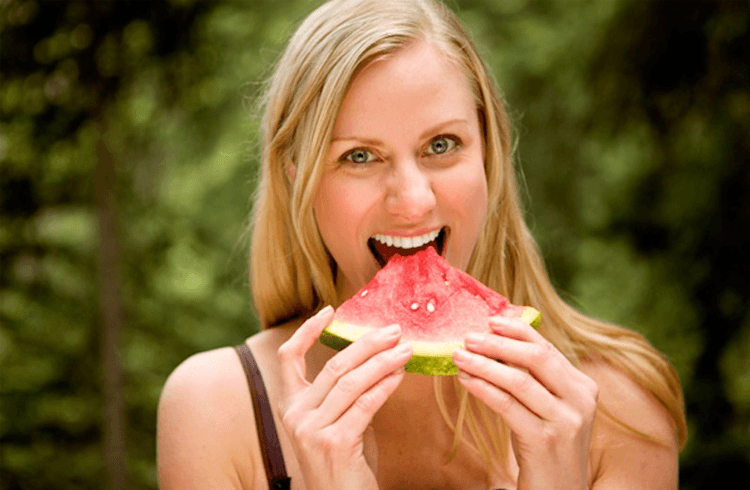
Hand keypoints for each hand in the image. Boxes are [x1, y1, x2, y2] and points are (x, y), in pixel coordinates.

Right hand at [277, 306, 411, 489]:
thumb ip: (341, 396)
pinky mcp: (335, 443)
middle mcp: (296, 415)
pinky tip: (400, 375)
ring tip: (405, 349)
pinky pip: (365, 404)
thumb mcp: (333, 425)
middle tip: (394, 330)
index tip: (329, 310)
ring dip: (383, 361)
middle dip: (367, 343)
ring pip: (351, 381)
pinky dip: (385, 385)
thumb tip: (372, 358)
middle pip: (333, 365)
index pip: (288, 358)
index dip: (307, 331)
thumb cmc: (342, 465)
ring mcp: (312, 430)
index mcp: (290, 406)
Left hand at [452, 315, 598, 489]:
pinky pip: (506, 405)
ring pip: (518, 380)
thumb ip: (536, 378)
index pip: (547, 348)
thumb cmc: (547, 446)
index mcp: (583, 387)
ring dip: (483, 364)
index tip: (491, 319)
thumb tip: (498, 340)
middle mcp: (580, 401)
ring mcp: (564, 422)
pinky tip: (465, 379)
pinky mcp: (543, 441)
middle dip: (499, 343)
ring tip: (458, 355)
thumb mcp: (550, 408)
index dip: (518, 330)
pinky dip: (482, 388)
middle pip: (536, 358)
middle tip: (469, 336)